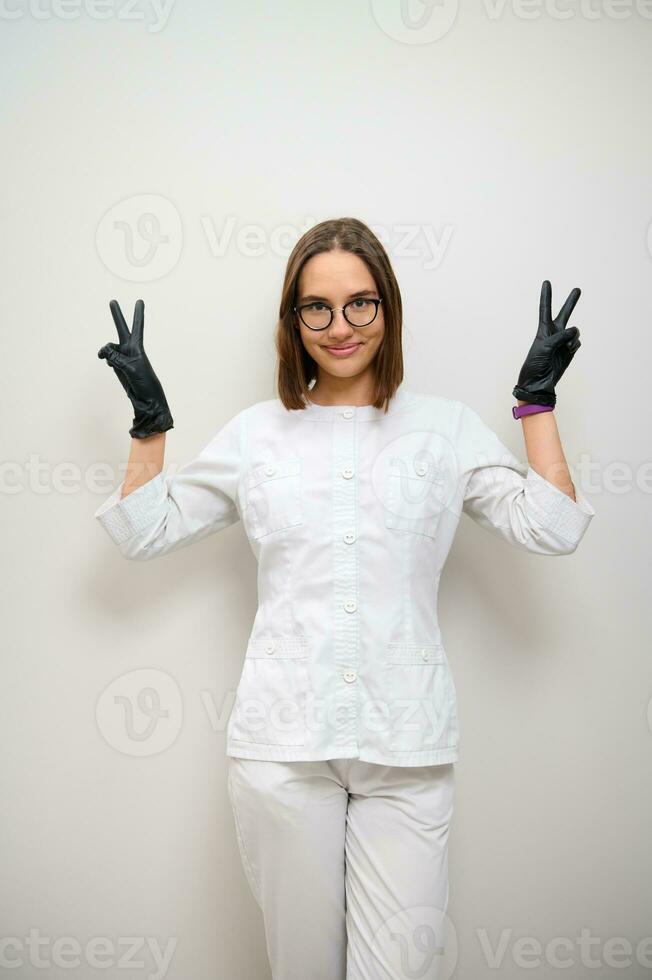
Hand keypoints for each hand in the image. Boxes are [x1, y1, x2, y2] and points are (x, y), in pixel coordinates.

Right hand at [98, 299, 173, 438]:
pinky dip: (107, 361)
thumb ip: (116, 358)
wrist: (146, 400)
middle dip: (117, 316)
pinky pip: (107, 359)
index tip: (140, 301)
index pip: (137, 327)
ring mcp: (123, 357)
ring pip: (108, 348)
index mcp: (137, 348)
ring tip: (106, 359)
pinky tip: (110, 366)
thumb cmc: (145, 383)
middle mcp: (130, 349)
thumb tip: (104, 351)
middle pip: (121, 329)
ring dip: (106, 353)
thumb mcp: (131, 368)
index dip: (138, 314)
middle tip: (113, 301)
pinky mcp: (117, 366)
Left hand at [512, 280, 581, 407]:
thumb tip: (574, 331)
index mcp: (543, 330)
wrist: (539, 382)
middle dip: (571, 302)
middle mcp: (554, 333)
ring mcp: (563, 342)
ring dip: (572, 337)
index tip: (547, 282)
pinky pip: (576, 343)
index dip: (547, 296)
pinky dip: (573, 346)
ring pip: (575, 332)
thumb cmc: (535, 364)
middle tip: (577, 289)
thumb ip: (559, 336)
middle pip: (564, 313)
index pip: (545, 309)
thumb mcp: (544, 347)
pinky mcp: (570, 350)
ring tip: (563, 348)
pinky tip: (566, 353)